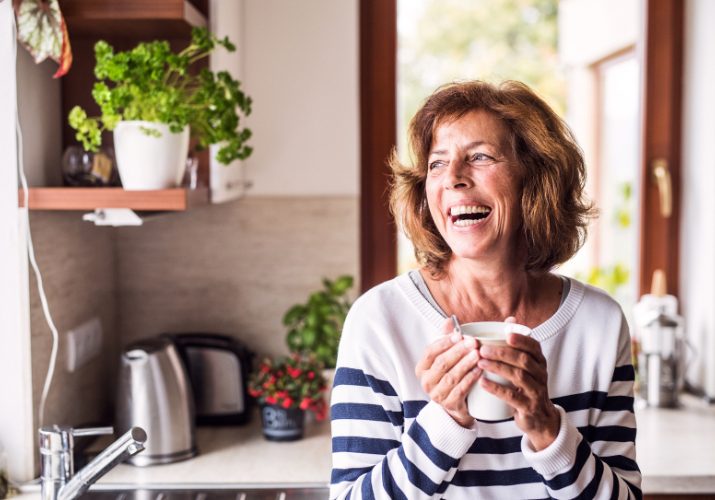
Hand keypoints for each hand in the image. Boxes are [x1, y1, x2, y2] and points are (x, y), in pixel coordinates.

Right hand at [415, 319, 481, 426]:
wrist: (456, 406)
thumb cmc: (451, 375)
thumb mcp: (446, 357)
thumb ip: (446, 338)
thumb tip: (449, 320)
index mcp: (422, 368)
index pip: (430, 352)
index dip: (445, 342)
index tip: (460, 334)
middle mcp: (426, 381)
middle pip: (441, 363)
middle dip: (458, 351)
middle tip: (473, 342)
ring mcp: (437, 394)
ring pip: (451, 376)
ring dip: (465, 364)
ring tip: (478, 354)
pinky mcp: (449, 404)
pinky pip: (460, 389)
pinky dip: (470, 378)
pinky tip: (480, 370)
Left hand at [476, 319, 559, 449]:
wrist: (539, 418)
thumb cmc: (526, 386)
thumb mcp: (526, 365)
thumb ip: (517, 344)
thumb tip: (510, 318)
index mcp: (539, 362)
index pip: (534, 346)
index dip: (522, 339)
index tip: (506, 333)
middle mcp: (540, 374)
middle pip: (523, 360)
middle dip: (502, 353)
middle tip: (482, 349)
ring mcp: (536, 391)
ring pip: (518, 376)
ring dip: (498, 367)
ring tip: (480, 362)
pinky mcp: (528, 407)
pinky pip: (513, 397)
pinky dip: (497, 389)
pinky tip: (483, 382)